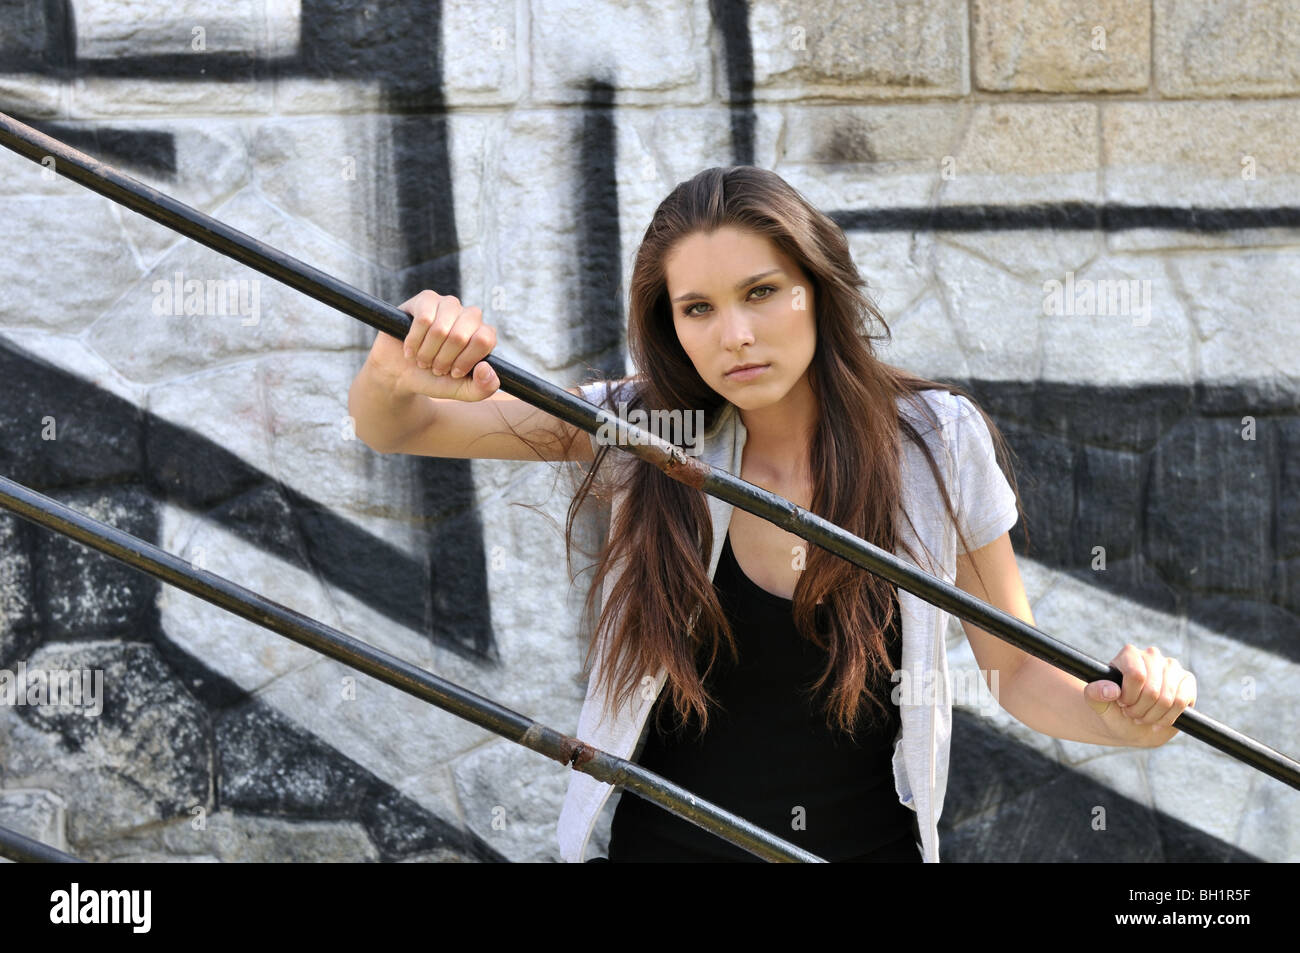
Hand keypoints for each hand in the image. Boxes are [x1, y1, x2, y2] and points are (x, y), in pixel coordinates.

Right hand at [367, 290, 500, 400]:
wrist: (401, 374)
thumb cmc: (436, 379)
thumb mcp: (463, 391)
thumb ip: (484, 388)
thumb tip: (485, 367)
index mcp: (484, 335)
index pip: (484, 340)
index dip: (465, 360)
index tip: (454, 373)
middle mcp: (470, 316)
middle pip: (460, 336)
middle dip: (443, 359)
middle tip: (435, 367)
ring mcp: (449, 304)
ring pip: (440, 329)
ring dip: (427, 352)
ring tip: (423, 359)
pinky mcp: (426, 299)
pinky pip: (423, 319)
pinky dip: (414, 340)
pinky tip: (410, 349)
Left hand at [1084, 644, 1195, 746]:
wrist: (1130, 723)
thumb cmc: (1113, 711)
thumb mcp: (1098, 705)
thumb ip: (1095, 695)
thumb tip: (1111, 690)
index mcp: (1129, 654)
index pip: (1136, 676)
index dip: (1129, 697)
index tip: (1121, 704)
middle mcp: (1152, 655)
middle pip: (1152, 690)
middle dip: (1140, 710)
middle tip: (1132, 714)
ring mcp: (1172, 666)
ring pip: (1168, 699)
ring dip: (1153, 716)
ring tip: (1143, 717)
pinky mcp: (1187, 680)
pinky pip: (1182, 702)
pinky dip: (1169, 718)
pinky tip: (1158, 720)